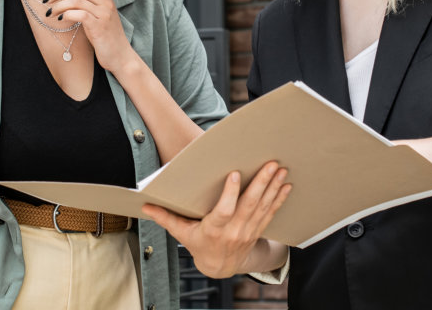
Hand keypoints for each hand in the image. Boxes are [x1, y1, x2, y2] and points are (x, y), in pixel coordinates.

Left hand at [47, 0, 137, 73]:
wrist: (120, 56)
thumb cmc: (105, 35)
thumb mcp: (94, 15)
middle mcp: (107, 3)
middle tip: (47, 0)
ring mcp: (104, 14)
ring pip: (76, 1)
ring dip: (58, 6)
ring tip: (49, 13)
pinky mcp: (99, 26)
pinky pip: (79, 14)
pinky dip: (66, 14)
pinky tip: (61, 18)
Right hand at [141, 161, 291, 278]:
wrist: (221, 267)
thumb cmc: (199, 245)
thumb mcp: (181, 234)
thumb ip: (165, 218)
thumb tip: (145, 205)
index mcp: (213, 229)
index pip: (224, 211)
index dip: (230, 194)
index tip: (235, 174)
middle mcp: (234, 230)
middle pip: (250, 205)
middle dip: (261, 183)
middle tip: (270, 164)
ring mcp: (248, 231)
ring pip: (263, 207)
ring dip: (273, 187)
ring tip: (280, 169)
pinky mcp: (257, 230)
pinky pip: (271, 213)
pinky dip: (279, 199)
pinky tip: (286, 185)